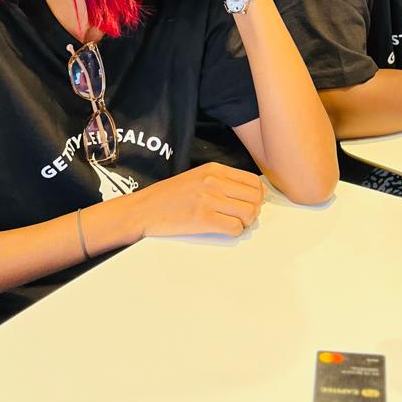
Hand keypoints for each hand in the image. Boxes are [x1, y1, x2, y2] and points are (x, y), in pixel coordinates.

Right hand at [132, 162, 264, 237]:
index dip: (256, 196)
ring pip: (248, 212)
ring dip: (245, 222)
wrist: (144, 209)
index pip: (253, 181)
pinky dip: (235, 232)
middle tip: (242, 217)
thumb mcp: (197, 177)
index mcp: (214, 169)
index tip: (249, 204)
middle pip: (254, 197)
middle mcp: (214, 181)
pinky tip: (224, 230)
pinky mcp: (203, 219)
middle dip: (253, 210)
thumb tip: (252, 193)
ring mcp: (209, 199)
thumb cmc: (169, 196)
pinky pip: (235, 227)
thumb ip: (222, 181)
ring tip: (233, 223)